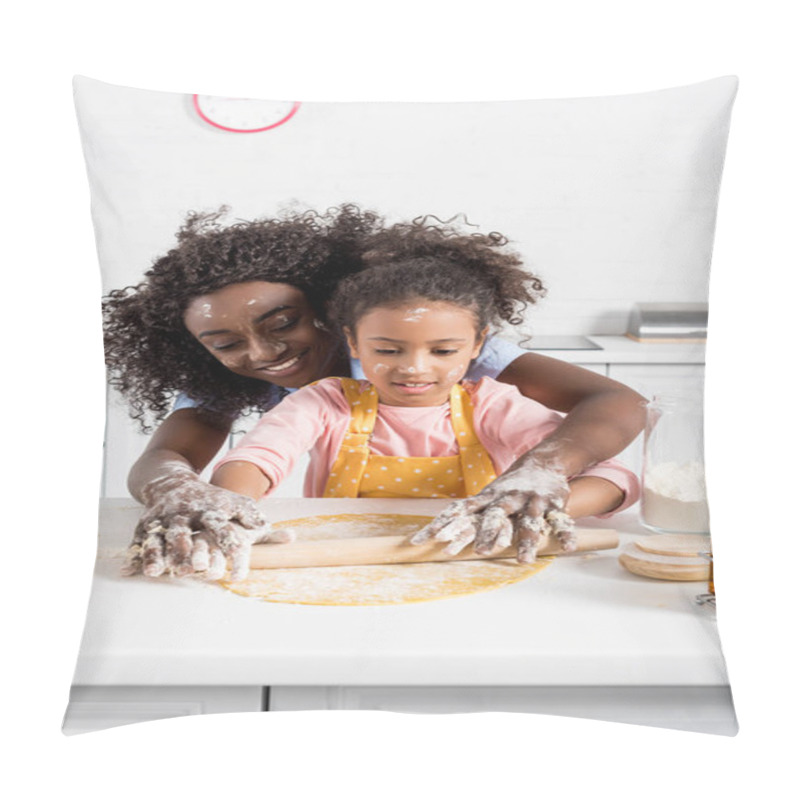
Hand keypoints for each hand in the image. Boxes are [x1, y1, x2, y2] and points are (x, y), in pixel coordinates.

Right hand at [121, 465, 290, 580]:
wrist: (173, 482)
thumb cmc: (211, 501)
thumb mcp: (235, 506)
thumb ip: (258, 524)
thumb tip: (290, 539)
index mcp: (211, 510)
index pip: (224, 529)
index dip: (231, 549)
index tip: (237, 573)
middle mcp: (186, 513)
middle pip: (187, 532)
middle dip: (188, 550)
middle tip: (192, 569)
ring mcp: (164, 518)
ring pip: (160, 537)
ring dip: (159, 555)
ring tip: (158, 573)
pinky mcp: (145, 524)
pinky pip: (139, 540)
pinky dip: (135, 556)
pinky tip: (129, 572)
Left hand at [409, 456, 575, 562]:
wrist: (543, 461)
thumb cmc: (508, 488)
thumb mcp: (486, 498)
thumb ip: (467, 516)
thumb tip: (434, 534)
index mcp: (487, 497)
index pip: (462, 511)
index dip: (448, 525)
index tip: (433, 540)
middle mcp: (508, 498)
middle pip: (496, 516)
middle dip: (488, 534)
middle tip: (479, 552)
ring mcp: (531, 500)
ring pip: (528, 522)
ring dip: (526, 542)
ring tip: (523, 562)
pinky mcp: (553, 503)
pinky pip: (559, 521)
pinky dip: (564, 534)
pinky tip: (566, 548)